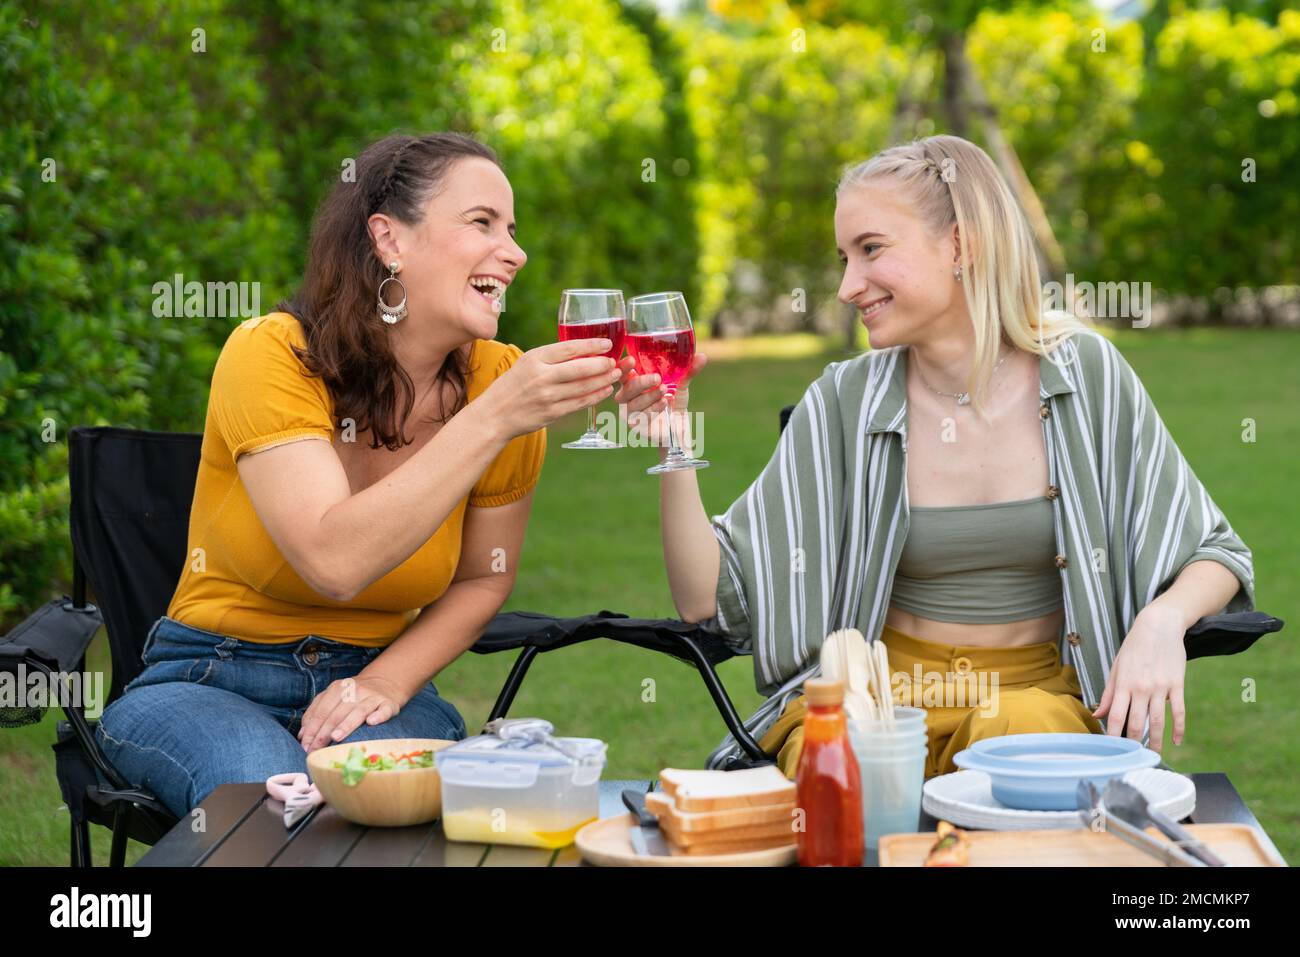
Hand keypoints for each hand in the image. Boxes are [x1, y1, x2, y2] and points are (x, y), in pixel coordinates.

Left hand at [298, 673, 408, 752]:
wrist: (384, 684)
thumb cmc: (353, 697)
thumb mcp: (333, 698)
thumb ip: (316, 712)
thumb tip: (303, 735)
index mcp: (337, 688)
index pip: (321, 711)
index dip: (312, 729)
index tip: (305, 746)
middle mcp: (354, 690)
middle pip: (336, 713)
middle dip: (323, 733)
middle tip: (315, 750)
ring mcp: (372, 696)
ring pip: (358, 711)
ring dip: (346, 724)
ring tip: (336, 737)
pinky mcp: (388, 703)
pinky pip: (383, 710)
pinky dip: (378, 716)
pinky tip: (371, 722)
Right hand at [477, 338, 622, 438]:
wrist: (494, 415)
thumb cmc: (511, 386)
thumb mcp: (525, 364)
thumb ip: (550, 358)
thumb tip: (582, 352)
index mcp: (534, 358)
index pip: (569, 348)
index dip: (592, 345)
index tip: (607, 343)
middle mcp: (541, 376)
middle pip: (580, 368)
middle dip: (602, 364)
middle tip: (615, 361)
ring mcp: (548, 396)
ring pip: (583, 386)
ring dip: (603, 380)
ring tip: (615, 374)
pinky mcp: (552, 413)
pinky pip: (579, 403)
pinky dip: (595, 396)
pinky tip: (604, 390)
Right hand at [613, 352, 707, 447]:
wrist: (679, 426)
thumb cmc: (674, 402)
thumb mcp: (681, 384)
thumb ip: (689, 371)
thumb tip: (702, 357)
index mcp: (634, 383)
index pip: (623, 373)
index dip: (623, 367)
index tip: (632, 360)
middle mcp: (628, 397)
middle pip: (627, 389)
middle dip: (641, 382)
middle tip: (657, 378)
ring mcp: (630, 412)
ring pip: (634, 403)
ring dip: (650, 396)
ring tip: (665, 391)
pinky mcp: (636, 426)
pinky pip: (640, 417)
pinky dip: (653, 409)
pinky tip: (664, 403)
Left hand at [1092, 603, 1187, 753]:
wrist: (1159, 626)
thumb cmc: (1134, 647)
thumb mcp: (1116, 667)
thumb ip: (1108, 693)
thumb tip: (1097, 714)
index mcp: (1123, 684)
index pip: (1115, 716)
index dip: (1113, 735)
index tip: (1112, 750)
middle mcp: (1140, 688)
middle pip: (1136, 723)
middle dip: (1133, 743)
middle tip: (1133, 758)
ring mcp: (1160, 688)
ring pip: (1157, 721)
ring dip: (1155, 742)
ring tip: (1153, 756)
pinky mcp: (1177, 685)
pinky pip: (1178, 712)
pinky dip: (1178, 729)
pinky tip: (1176, 741)